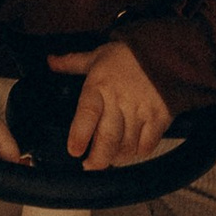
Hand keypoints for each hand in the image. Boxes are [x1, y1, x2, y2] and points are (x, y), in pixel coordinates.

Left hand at [46, 38, 173, 169]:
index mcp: (100, 86)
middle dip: (97, 159)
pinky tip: (133, 147)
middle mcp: (119, 100)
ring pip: (126, 146)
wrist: (165, 50)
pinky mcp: (159, 118)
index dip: (79, 135)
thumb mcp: (97, 56)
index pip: (87, 114)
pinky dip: (138, 151)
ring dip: (117, 156)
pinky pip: (147, 145)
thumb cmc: (129, 55)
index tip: (74, 151)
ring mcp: (141, 110)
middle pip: (107, 139)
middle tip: (90, 165)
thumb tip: (50, 61)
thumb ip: (72, 63)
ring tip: (111, 155)